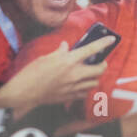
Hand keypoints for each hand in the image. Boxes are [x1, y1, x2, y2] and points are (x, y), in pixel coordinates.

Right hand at [0, 38, 115, 116]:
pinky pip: (85, 93)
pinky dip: (86, 88)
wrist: (24, 92)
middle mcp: (74, 74)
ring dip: (95, 77)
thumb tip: (65, 46)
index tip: (111, 39)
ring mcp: (73, 87)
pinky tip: (81, 85)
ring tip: (90, 73)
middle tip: (100, 61)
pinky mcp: (69, 97)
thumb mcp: (46, 57)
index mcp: (68, 61)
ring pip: (94, 82)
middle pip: (99, 69)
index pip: (91, 49)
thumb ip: (60, 52)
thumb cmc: (32, 73)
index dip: (104, 43)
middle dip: (102, 64)